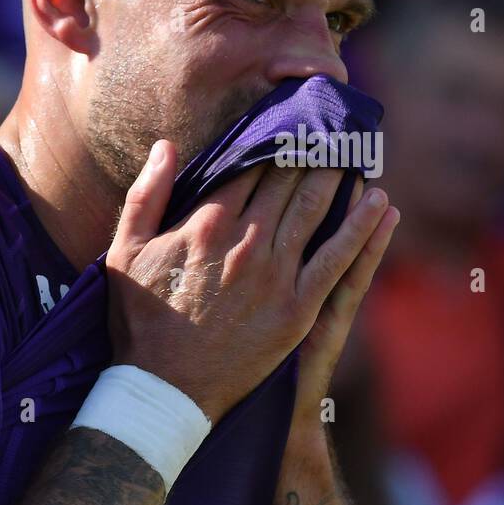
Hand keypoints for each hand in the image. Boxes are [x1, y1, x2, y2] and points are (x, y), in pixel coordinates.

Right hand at [104, 141, 394, 422]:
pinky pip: (337, 258)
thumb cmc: (140, 319)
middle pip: (286, 180)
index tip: (289, 115)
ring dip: (336, 173)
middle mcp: (247, 240)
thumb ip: (146, 194)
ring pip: (315, 208)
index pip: (249, 165)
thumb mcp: (123, 250)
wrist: (164, 389)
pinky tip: (380, 202)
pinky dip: (361, 227)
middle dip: (309, 146)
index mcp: (207, 221)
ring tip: (353, 147)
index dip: (271, 138)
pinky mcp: (299, 307)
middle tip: (331, 120)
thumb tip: (168, 145)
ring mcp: (276, 274)